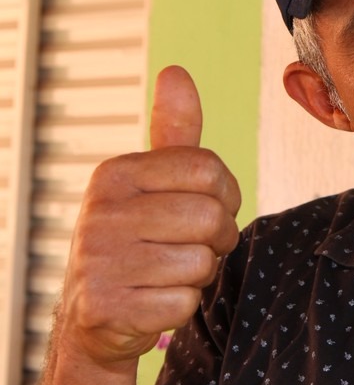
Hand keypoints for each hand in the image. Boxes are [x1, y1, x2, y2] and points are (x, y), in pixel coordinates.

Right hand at [57, 65, 240, 366]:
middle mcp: (100, 212)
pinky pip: (185, 303)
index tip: (203, 209)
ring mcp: (98, 261)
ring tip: (166, 272)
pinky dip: (181, 306)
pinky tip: (152, 300)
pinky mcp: (107, 307)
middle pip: (212, 218)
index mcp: (115, 173)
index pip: (210, 170)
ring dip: (198, 274)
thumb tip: (176, 71)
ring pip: (202, 263)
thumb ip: (173, 131)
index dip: (225, 196)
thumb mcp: (154, 180)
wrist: (97, 313)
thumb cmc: (140, 238)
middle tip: (189, 247)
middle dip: (217, 239)